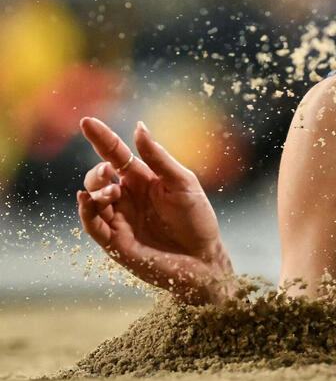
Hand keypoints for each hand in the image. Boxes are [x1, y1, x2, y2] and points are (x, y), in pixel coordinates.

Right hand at [76, 117, 234, 303]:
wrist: (203, 259)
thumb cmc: (197, 219)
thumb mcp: (182, 182)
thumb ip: (158, 158)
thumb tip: (138, 127)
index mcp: (143, 179)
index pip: (116, 154)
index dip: (101, 138)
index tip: (87, 121)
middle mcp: (127, 197)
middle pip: (99, 177)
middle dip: (98, 171)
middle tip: (109, 172)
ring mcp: (119, 219)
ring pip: (93, 198)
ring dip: (96, 190)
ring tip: (111, 190)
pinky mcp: (115, 242)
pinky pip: (93, 225)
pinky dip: (86, 211)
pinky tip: (87, 200)